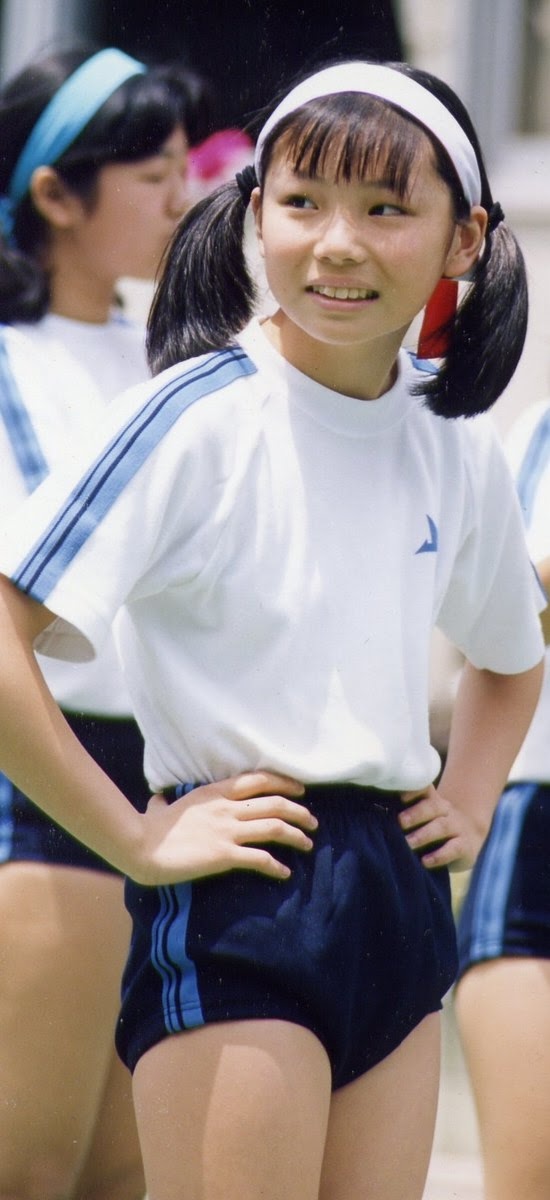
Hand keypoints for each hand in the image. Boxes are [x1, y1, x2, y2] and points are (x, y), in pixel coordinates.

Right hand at [130, 770, 316, 885]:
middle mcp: (226, 808)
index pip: (258, 779)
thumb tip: (157, 800)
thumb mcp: (161, 807)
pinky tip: (285, 873)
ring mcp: (226, 830)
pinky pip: (259, 858)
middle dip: (299, 811)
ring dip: (296, 836)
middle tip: (312, 821)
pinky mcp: (224, 854)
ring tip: (307, 844)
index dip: (284, 783)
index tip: (300, 790)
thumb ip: (164, 802)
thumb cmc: (148, 828)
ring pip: (274, 827)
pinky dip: (276, 866)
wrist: (141, 846)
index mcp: (214, 792)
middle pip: (274, 803)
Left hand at [398, 784, 481, 870]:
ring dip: (424, 834)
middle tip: (400, 821)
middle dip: (416, 813)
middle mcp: (445, 810)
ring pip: (442, 826)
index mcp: (431, 800)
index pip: (424, 789)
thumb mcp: (423, 818)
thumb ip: (404, 816)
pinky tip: (426, 861)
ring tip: (408, 843)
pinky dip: (439, 856)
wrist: (469, 838)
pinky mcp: (465, 846)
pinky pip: (454, 848)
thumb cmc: (434, 827)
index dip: (413, 790)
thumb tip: (373, 818)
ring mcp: (456, 827)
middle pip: (432, 806)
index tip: (400, 796)